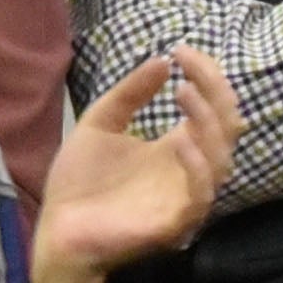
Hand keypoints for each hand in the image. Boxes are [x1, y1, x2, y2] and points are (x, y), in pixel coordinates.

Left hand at [33, 49, 235, 282]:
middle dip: (215, 90)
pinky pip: (201, 196)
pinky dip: (198, 167)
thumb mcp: (99, 125)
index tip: (180, 50)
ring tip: (184, 93)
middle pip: (227, 126)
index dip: (205, 76)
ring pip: (221, 158)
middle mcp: (189, 169)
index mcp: (177, 147)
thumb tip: (161, 61)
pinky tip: (181, 141)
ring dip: (208, 122)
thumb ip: (128, 95)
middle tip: (189, 65)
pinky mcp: (175, 222)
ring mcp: (185, 196)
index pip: (213, 107)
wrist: (56, 232)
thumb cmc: (78, 184)